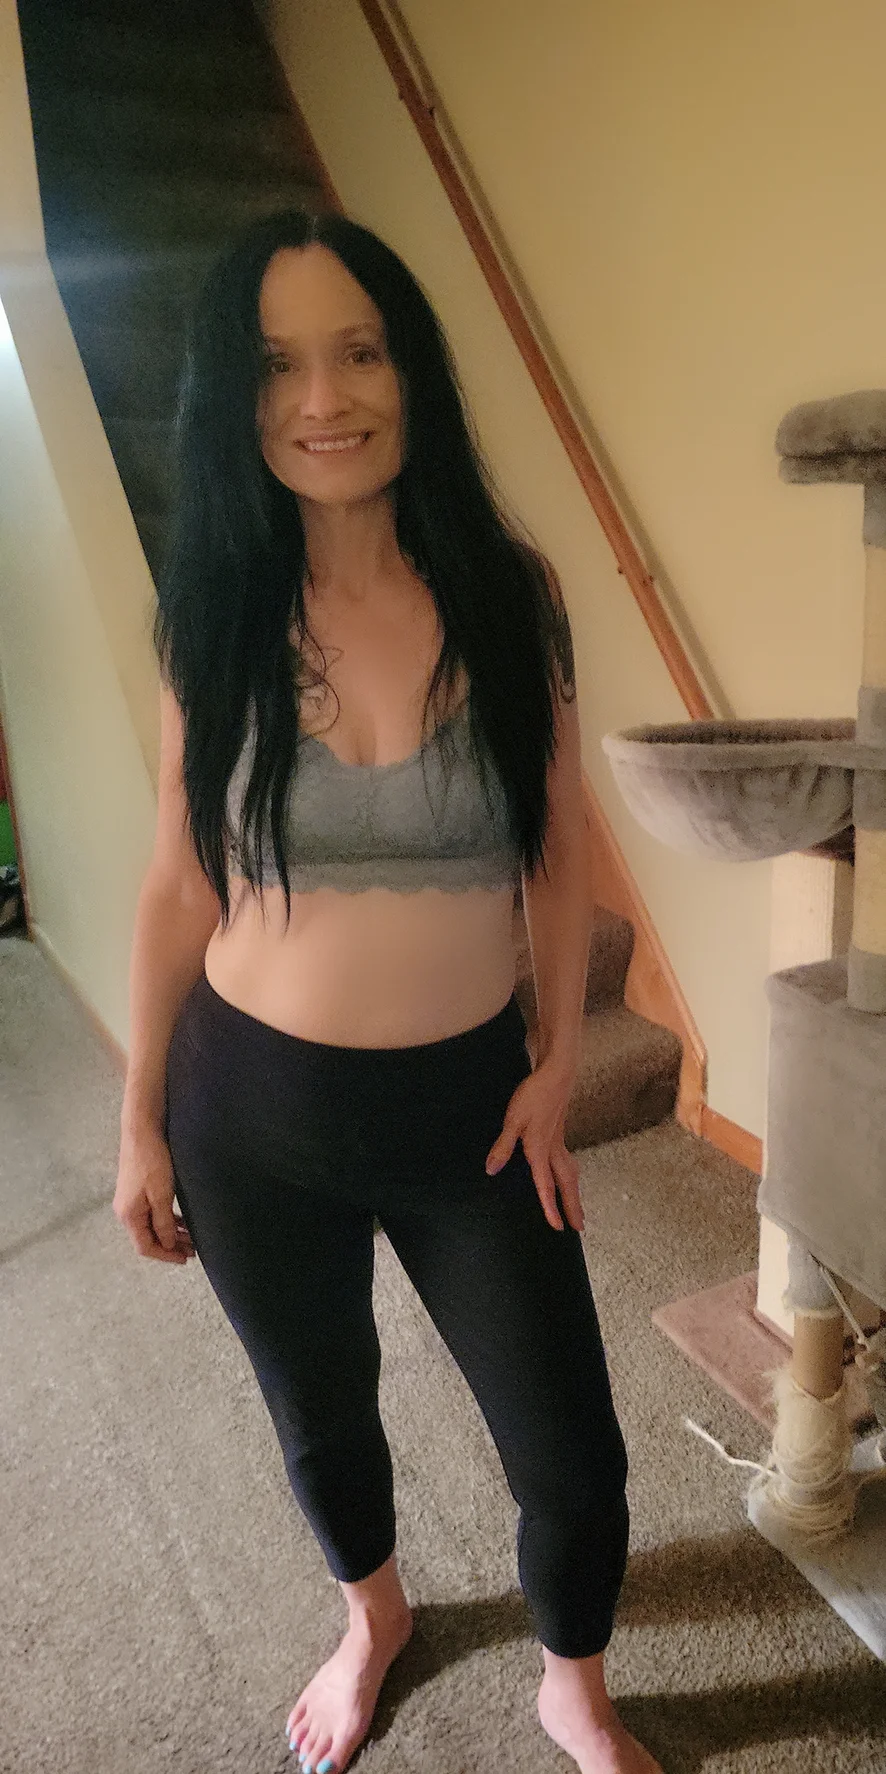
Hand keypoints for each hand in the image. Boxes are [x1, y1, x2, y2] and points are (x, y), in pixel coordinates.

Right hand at [113, 1124, 195, 1264]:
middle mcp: (126, 1212)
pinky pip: (152, 1214)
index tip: (185, 1258)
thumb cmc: (152, 1162)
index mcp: (129, 1215)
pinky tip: (181, 1221)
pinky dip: (166, 1220)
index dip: (166, 1255)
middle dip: (170, 1246)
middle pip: (148, 1238)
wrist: (142, 1132)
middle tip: (192, 1250)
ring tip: (190, 1238)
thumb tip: (167, 1244)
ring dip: (170, 1233)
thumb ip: (163, 1223)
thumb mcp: (161, 1195)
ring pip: (151, 1226)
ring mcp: (130, 1201)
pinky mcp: (136, 1192)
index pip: (145, 1247)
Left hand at [485, 1060, 583, 1231]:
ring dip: (574, 1194)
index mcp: (541, 1150)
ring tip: (578, 1209)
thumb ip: (503, 1146)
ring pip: (570, 1174)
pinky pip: (568, 1163)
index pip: (546, 1185)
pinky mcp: (559, 1135)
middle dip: (573, 1207)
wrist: (557, 1074)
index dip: (550, 1207)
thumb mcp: (512, 1120)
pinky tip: (568, 1178)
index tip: (557, 1227)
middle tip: (580, 1227)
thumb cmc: (534, 1095)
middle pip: (567, 1184)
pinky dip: (570, 1178)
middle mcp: (553, 1150)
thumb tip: (492, 1169)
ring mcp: (559, 1142)